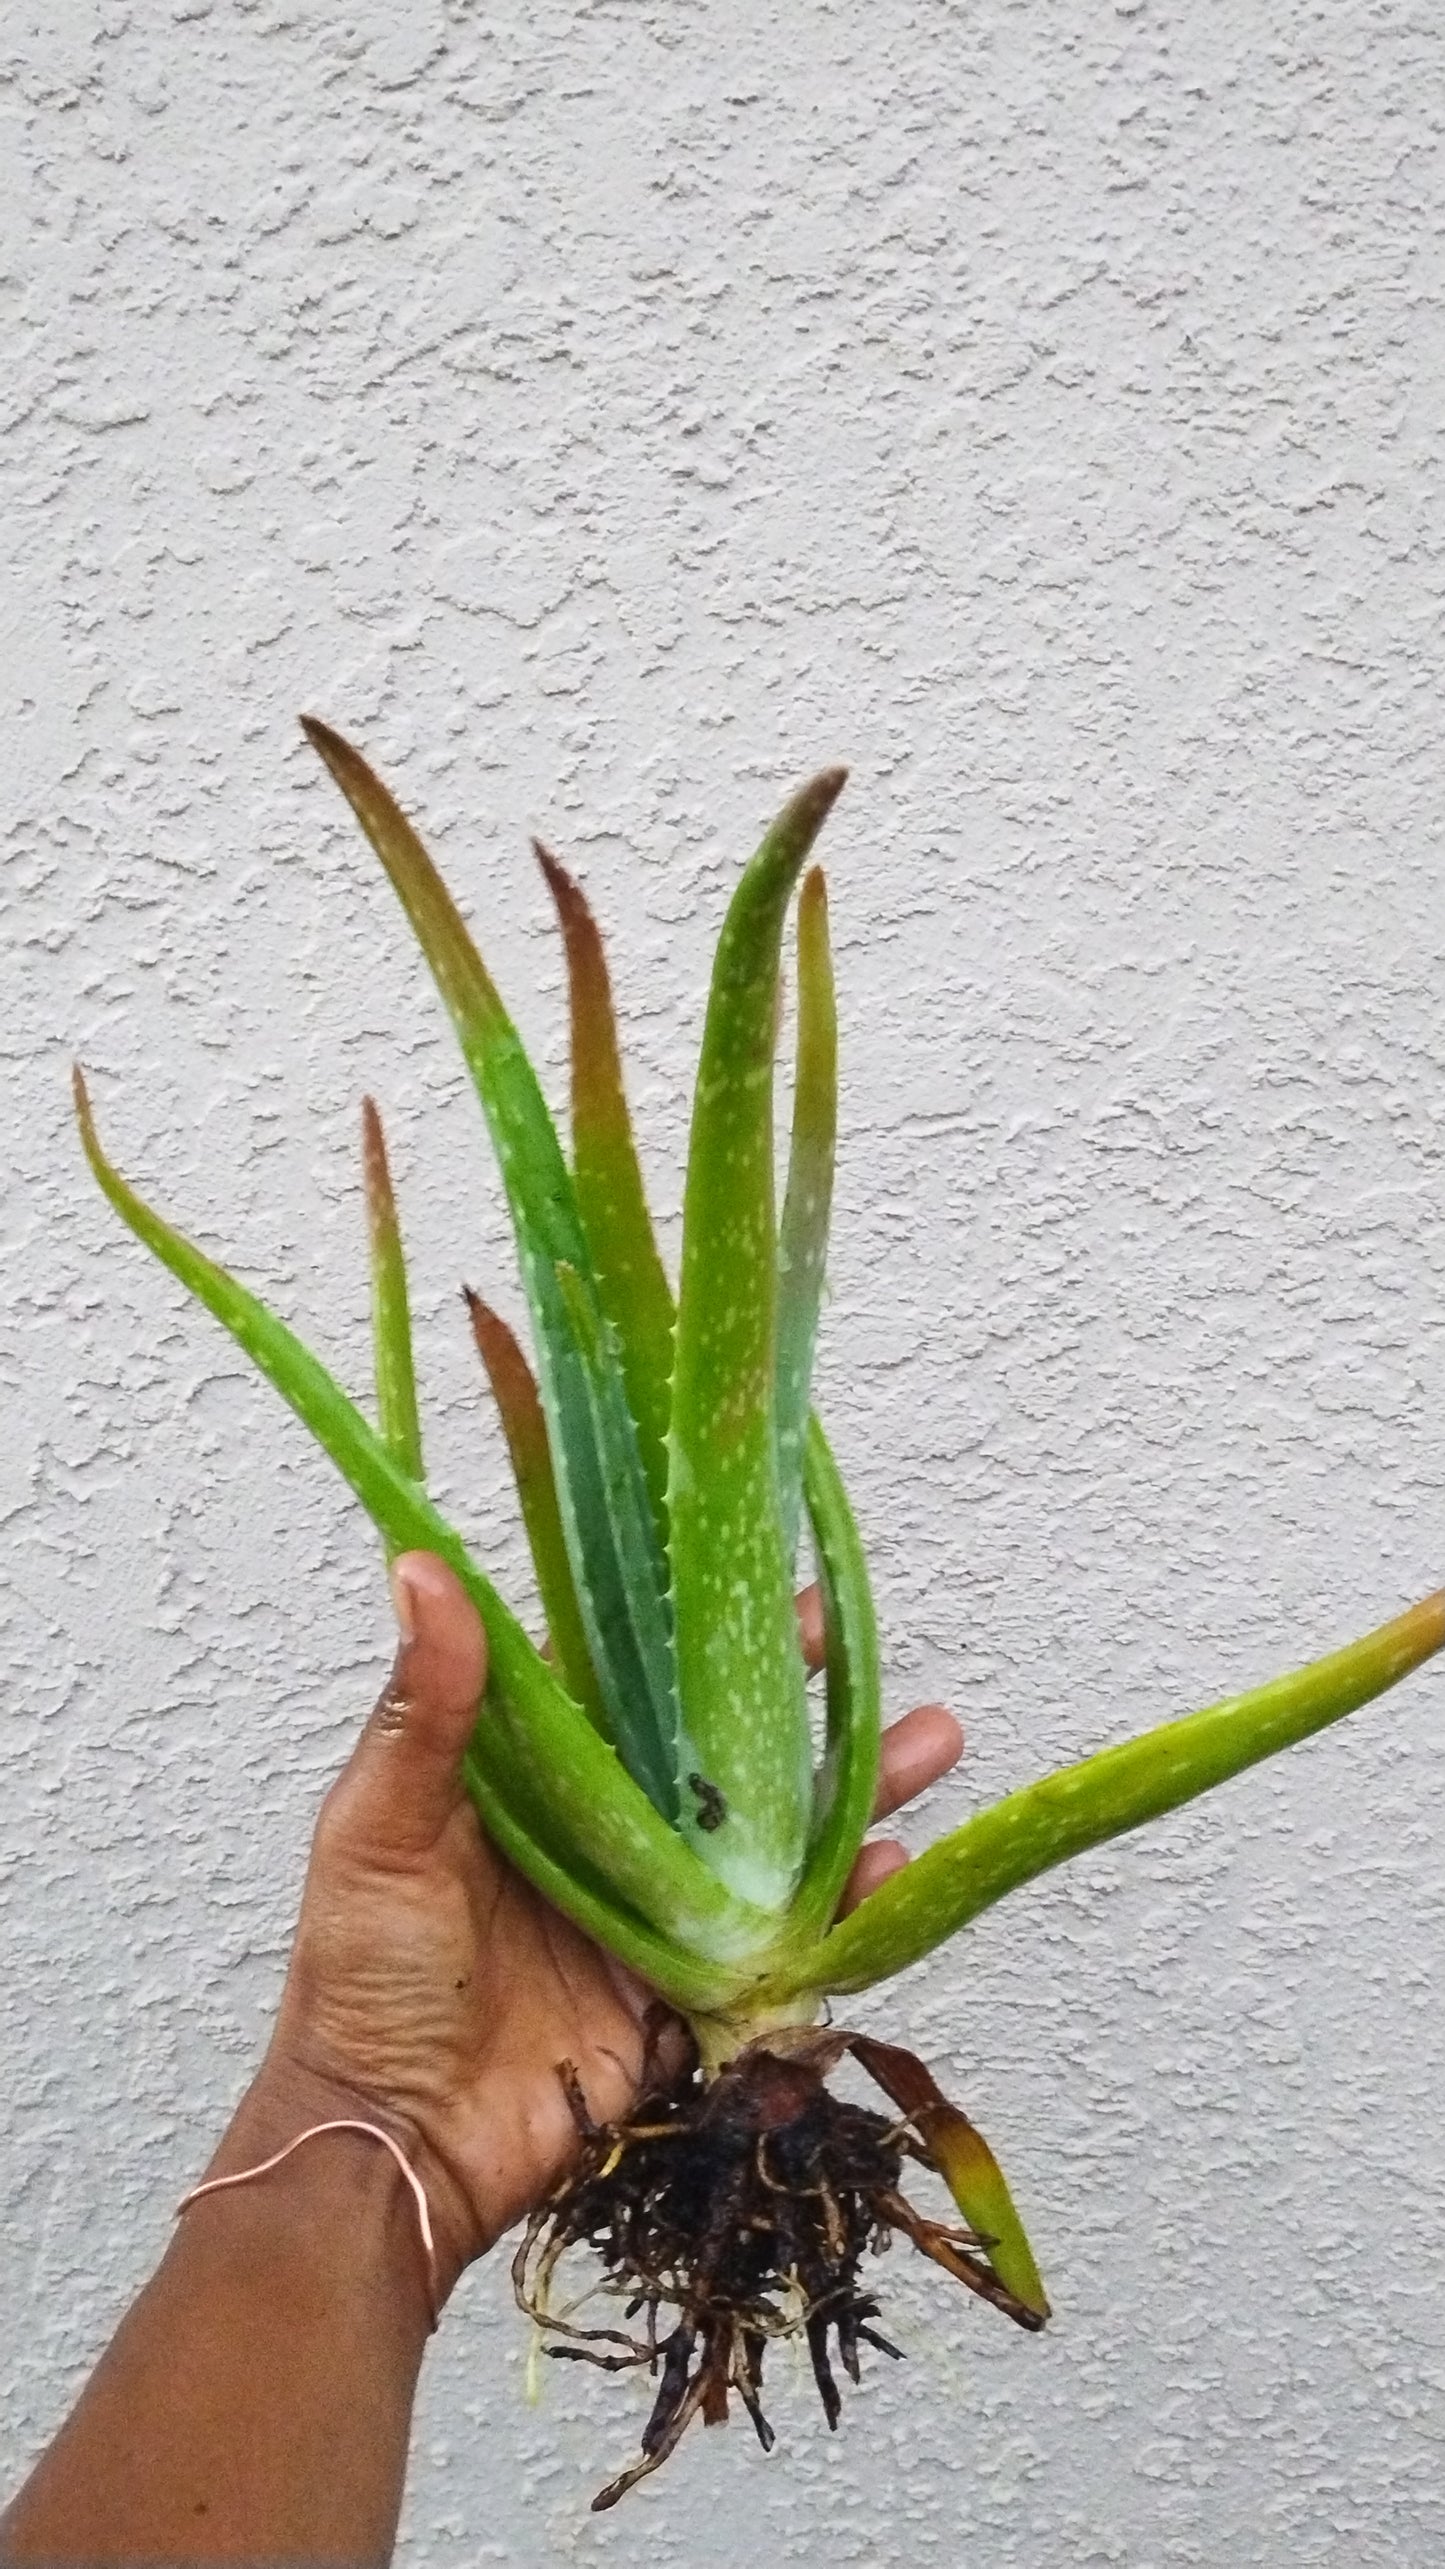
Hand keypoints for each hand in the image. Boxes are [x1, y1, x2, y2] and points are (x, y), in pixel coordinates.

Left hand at [258, 1553, 963, 2300]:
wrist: (395, 2150)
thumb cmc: (362, 1980)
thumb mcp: (379, 1829)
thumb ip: (422, 1710)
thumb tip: (421, 1566)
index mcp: (532, 1780)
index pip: (622, 1679)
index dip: (685, 1625)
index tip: (756, 1571)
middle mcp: (602, 1838)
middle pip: (716, 1757)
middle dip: (796, 1704)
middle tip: (865, 1647)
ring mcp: (653, 1918)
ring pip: (769, 1844)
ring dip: (849, 1794)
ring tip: (929, 1741)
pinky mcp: (687, 2000)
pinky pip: (779, 1949)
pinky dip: (845, 1914)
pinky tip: (894, 1873)